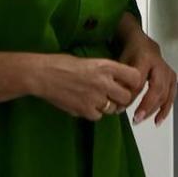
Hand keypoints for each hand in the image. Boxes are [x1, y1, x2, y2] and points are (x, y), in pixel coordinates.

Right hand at [29, 53, 143, 121]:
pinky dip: (93, 112)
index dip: (133, 82)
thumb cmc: (61, 63)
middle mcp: (104, 82)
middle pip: (126, 96)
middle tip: (113, 96)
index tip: (127, 84)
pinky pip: (98, 116)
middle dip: (121, 98)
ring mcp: (95, 97)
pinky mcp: (85, 110)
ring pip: (113, 109)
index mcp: (105, 66)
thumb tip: (116, 80)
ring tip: (95, 98)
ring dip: (107, 106)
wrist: (43, 74)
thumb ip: (104, 70)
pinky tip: (85, 104)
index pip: (134, 76)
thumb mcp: (89, 60)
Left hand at [118, 29, 177, 125]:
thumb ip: (120, 80)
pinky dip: (165, 109)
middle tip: (136, 118)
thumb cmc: (131, 52)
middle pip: (157, 88)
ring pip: (165, 94)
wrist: (143, 43)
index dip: (131, 95)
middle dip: (147, 105)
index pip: (140, 80)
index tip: (121, 107)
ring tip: (142, 120)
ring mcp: (168, 72)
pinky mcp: (172, 78)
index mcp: (145, 58)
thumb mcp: (121, 62)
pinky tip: (158, 120)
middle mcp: (159, 65)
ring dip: (154, 110)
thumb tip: (115, 103)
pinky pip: (171, 96)